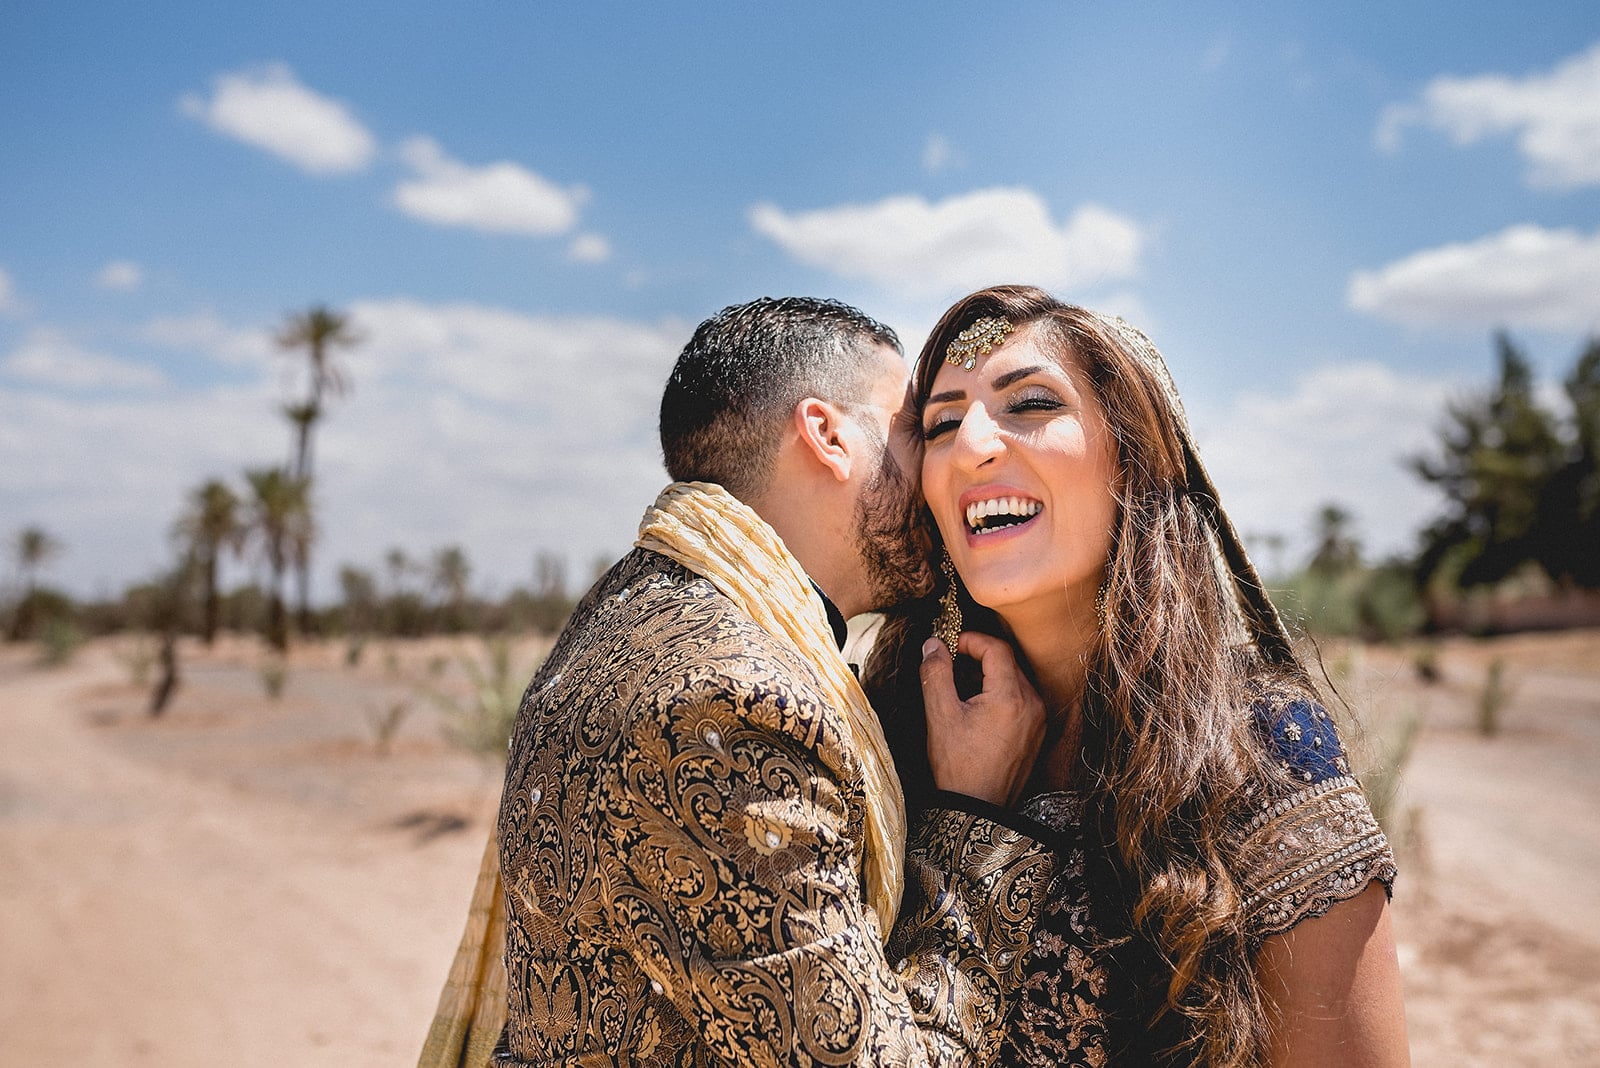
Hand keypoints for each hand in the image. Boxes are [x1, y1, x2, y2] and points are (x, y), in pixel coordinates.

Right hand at [919, 632, 1046, 806]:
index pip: (997, 648)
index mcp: (1011, 696)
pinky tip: (977, 711)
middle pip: (1007, 663)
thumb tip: (933, 644)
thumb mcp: (940, 715)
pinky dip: (1000, 695)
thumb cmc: (958, 765)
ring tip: (961, 691)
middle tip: (951, 667)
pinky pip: (1021, 701)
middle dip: (978, 659)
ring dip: (988, 678)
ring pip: (1014, 681)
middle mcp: (1033, 704)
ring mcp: (1038, 721)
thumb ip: (936, 673)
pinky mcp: (1037, 734)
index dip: (971, 640)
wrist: (978, 809)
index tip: (949, 646)